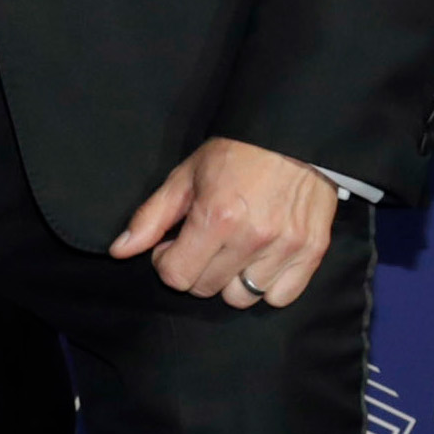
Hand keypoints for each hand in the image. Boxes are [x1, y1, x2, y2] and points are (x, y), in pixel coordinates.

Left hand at [110, 136, 339, 308]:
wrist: (293, 135)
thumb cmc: (236, 154)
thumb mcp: (184, 177)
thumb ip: (150, 217)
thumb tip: (120, 251)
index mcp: (215, 219)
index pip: (177, 276)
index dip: (167, 262)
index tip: (173, 245)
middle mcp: (252, 238)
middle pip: (207, 289)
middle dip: (196, 270)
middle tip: (203, 244)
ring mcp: (286, 247)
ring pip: (243, 297)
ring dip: (230, 280)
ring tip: (232, 252)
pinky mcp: (313, 251)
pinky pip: (281, 296)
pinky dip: (268, 286)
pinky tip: (260, 261)